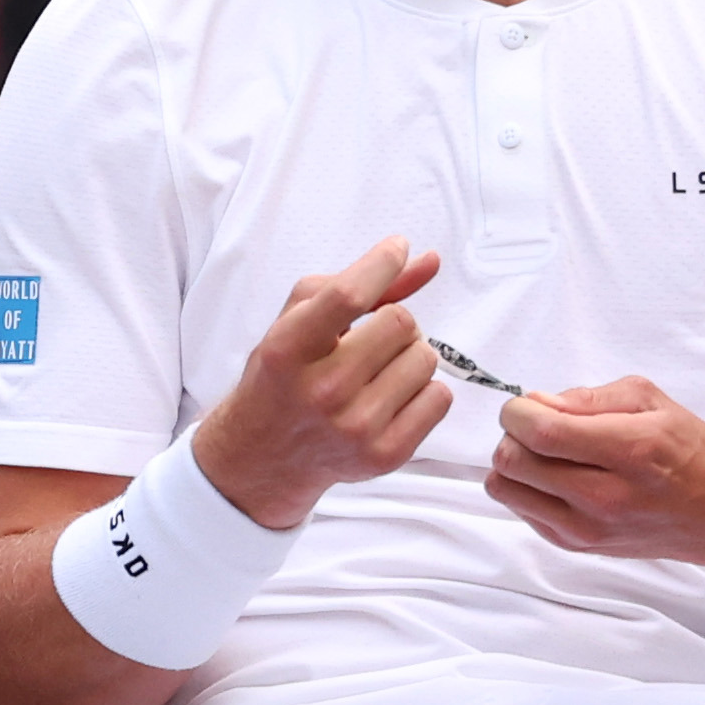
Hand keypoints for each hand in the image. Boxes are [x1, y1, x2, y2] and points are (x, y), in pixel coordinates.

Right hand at [192, 236, 449, 527]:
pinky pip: (440, 398)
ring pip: (425, 359)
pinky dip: (423, 391)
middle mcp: (321, 391)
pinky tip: (391, 397)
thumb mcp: (299, 320)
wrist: (265, 454)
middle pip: (401, 323)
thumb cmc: (285, 376)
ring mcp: (355, 428)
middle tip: (372, 337)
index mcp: (288, 350)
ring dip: (409, 356)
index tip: (395, 250)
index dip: (382, 264)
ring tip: (378, 371)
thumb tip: (430, 260)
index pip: (348, 296)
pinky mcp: (385, 455)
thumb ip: (359, 283)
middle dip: (394, 320)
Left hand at [487, 377, 704, 572]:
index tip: (527, 405)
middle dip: (514, 433)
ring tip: (546, 454)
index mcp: (629, 451)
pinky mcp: (577, 546)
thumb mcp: (650, 402)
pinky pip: (521, 510)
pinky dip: (527, 488)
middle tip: (539, 426)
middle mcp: (606, 497)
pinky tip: (560, 478)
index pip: (540, 432)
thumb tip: (537, 403)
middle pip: (513, 461)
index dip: (518, 412)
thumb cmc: (689, 452)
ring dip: (515, 463)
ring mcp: (588, 529)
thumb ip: (587, 398)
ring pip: (505, 489)